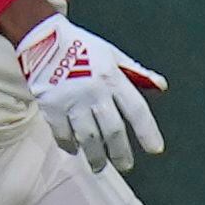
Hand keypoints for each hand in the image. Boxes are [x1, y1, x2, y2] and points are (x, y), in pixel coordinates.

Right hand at [17, 12, 168, 173]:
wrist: (43, 39)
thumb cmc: (82, 46)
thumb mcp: (113, 54)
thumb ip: (137, 73)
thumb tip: (161, 86)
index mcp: (112, 77)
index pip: (136, 110)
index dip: (147, 132)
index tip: (155, 149)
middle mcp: (94, 92)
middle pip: (113, 130)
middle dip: (121, 153)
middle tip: (126, 165)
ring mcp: (71, 101)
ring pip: (88, 138)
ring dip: (96, 156)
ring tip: (100, 166)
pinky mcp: (51, 107)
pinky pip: (63, 134)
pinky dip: (69, 145)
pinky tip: (74, 150)